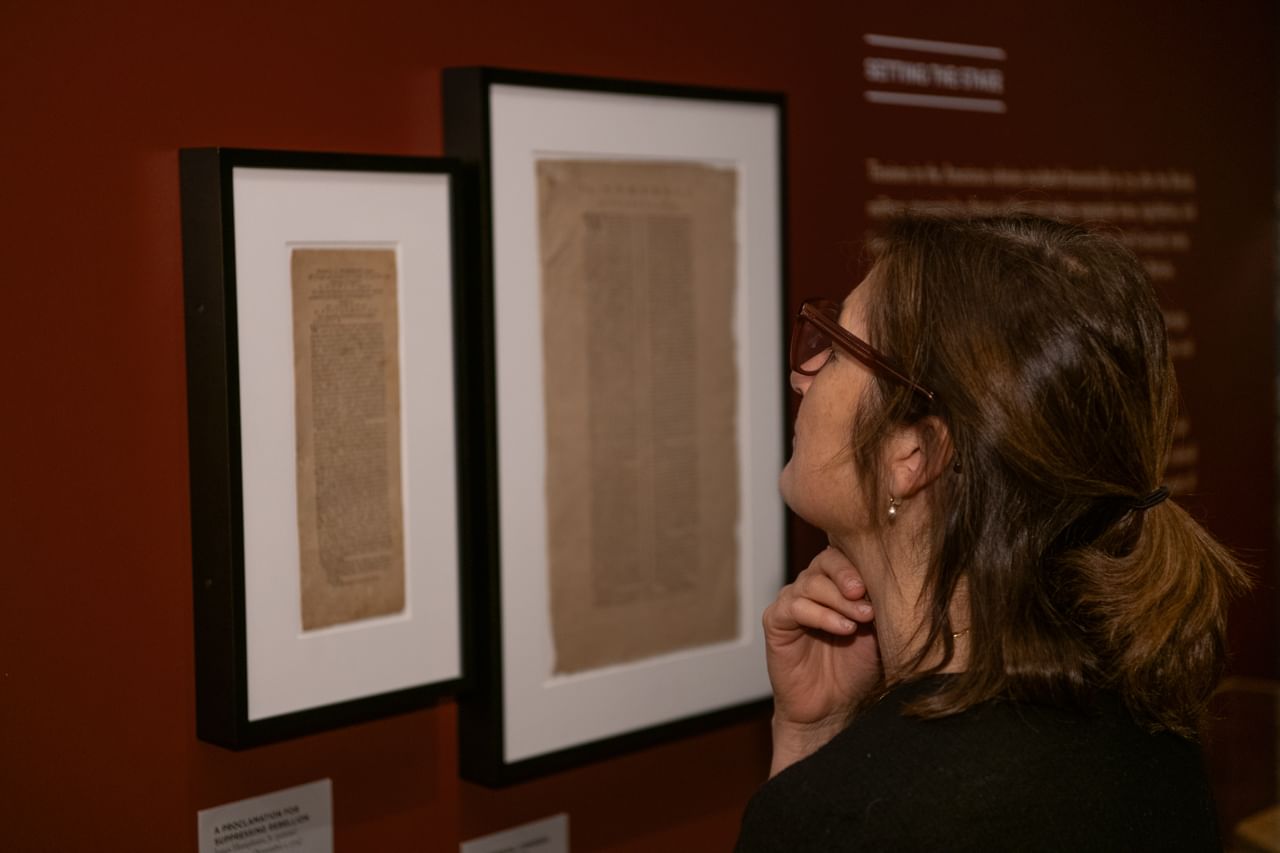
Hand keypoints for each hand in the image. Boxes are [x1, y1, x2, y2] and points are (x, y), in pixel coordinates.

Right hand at [763, 547, 880, 771]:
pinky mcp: (775, 621)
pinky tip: (842, 629)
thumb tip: (895, 581)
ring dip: (838, 599)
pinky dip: (820, 615)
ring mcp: (792, 602)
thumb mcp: (877, 634)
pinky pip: (793, 607)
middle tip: (864, 594)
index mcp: (837, 583)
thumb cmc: (856, 669)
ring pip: (810, 583)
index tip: (883, 579)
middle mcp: (813, 586)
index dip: (862, 562)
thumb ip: (879, 606)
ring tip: (861, 619)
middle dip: (847, 575)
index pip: (846, 554)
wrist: (832, 708)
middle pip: (826, 561)